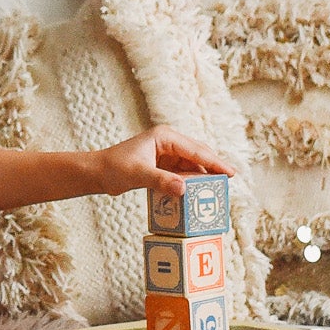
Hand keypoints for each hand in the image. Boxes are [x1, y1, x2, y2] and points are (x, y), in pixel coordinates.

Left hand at [95, 127, 233, 197]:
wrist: (97, 173)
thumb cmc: (114, 168)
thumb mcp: (138, 174)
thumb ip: (161, 181)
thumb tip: (184, 189)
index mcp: (165, 137)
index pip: (195, 150)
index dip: (215, 162)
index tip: (231, 173)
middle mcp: (168, 142)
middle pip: (198, 155)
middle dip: (213, 168)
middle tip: (229, 183)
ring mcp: (166, 154)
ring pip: (192, 166)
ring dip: (203, 177)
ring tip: (217, 190)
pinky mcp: (163, 166)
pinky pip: (183, 174)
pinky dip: (191, 183)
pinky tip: (198, 193)